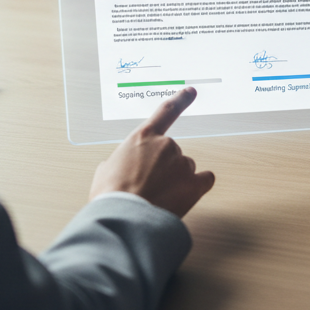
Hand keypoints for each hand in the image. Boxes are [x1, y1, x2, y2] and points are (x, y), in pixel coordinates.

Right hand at [89, 86, 214, 217]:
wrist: (123, 217)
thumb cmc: (111, 196)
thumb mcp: (105, 171)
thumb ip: (119, 161)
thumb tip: (118, 168)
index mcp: (143, 138)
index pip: (166, 111)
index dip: (181, 100)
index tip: (191, 92)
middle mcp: (166, 145)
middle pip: (173, 153)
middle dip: (164, 168)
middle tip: (149, 187)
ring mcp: (181, 163)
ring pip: (186, 168)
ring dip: (177, 181)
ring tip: (158, 198)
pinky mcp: (194, 183)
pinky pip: (204, 180)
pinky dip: (197, 187)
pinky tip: (184, 196)